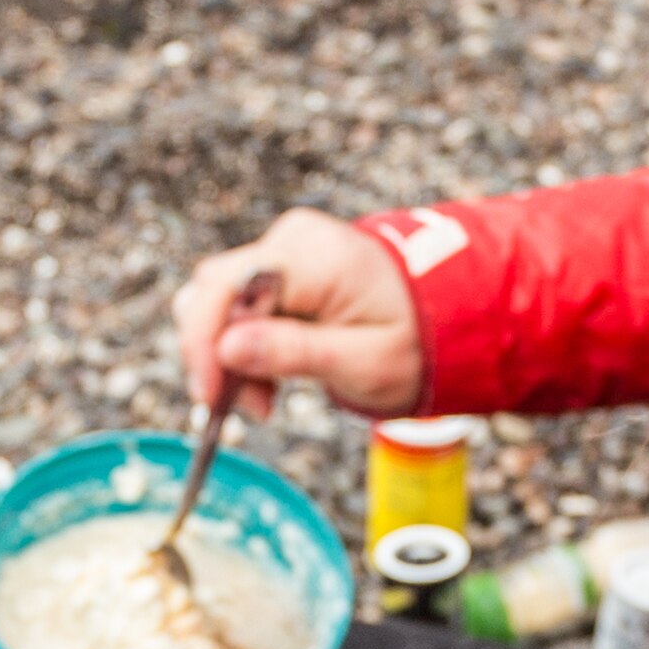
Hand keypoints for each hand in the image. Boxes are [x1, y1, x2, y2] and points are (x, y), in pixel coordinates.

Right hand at [172, 209, 423, 420]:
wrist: (444, 314)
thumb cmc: (412, 340)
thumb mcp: (364, 363)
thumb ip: (296, 352)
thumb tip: (225, 348)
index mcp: (320, 260)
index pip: (228, 284)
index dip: (204, 340)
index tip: (211, 396)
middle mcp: (294, 240)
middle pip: (213, 290)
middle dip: (215, 355)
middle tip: (250, 407)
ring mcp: (285, 247)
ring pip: (218, 299)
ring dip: (227, 355)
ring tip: (265, 398)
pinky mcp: (280, 263)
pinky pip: (238, 302)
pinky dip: (242, 344)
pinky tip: (268, 377)